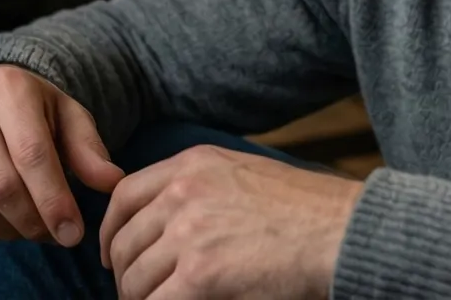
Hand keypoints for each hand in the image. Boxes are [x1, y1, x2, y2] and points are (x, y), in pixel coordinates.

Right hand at [0, 65, 124, 249]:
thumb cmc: (32, 110)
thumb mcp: (67, 116)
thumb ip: (89, 149)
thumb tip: (111, 183)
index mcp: (8, 87)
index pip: (31, 154)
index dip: (54, 200)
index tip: (74, 234)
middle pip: (0, 187)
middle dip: (34, 222)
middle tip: (55, 235)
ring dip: (10, 232)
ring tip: (30, 226)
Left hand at [100, 145, 362, 299]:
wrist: (338, 232)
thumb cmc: (305, 210)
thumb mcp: (243, 173)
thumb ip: (200, 187)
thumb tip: (167, 221)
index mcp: (193, 164)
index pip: (125, 195)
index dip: (111, 230)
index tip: (112, 253)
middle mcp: (183, 193)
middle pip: (126, 241)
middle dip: (124, 273)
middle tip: (135, 293)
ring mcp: (189, 234)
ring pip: (136, 278)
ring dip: (140, 298)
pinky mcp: (200, 275)